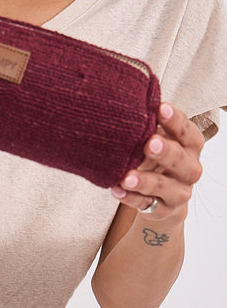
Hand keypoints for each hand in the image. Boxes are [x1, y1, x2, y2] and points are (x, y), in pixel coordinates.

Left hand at [110, 103, 204, 220]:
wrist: (164, 194)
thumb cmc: (158, 155)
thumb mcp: (158, 137)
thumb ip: (150, 123)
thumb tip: (128, 98)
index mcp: (190, 145)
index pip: (187, 131)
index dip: (174, 120)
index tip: (159, 108)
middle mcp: (190, 169)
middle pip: (181, 160)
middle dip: (165, 152)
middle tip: (149, 144)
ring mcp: (178, 192)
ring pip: (164, 187)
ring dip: (144, 181)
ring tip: (126, 177)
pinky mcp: (164, 209)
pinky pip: (146, 205)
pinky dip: (130, 199)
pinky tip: (116, 190)